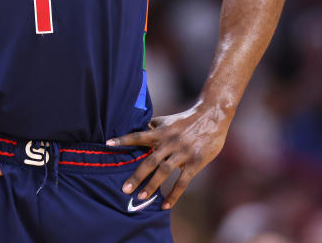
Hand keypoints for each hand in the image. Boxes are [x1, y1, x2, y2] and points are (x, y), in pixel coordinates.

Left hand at [106, 102, 230, 209]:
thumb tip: (140, 129)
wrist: (212, 115)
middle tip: (125, 189)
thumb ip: (154, 126)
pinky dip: (173, 194)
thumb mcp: (168, 120)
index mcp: (161, 132)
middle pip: (150, 160)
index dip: (123, 140)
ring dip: (152, 186)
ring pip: (164, 171)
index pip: (138, 136)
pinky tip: (165, 205)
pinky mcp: (195, 162)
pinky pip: (182, 181)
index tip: (108, 144)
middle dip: (137, 175)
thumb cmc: (188, 119)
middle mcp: (169, 142)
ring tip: (141, 197)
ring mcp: (182, 153)